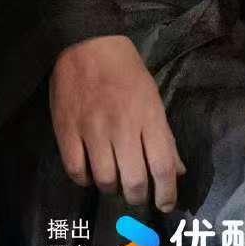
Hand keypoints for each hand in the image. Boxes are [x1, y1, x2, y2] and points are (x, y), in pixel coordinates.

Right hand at [49, 34, 185, 211]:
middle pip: (133, 181)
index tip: (165, 204)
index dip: (166, 193)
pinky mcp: (67, 131)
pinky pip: (77, 171)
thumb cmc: (126, 69)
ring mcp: (92, 130)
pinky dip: (85, 179)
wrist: (86, 42)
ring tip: (114, 179)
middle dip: (138, 196)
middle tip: (137, 194)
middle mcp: (122, 127)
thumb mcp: (152, 97)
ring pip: (105, 180)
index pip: (162, 166)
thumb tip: (178, 171)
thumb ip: (164, 136)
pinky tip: (91, 172)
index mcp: (148, 116)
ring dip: (112, 187)